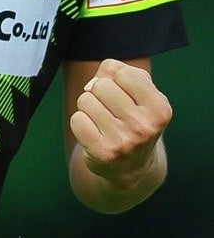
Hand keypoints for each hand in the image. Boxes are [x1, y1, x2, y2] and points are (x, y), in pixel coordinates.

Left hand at [69, 57, 171, 190]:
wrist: (132, 166)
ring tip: (104, 122)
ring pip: (85, 100)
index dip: (116, 79)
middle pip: (100, 85)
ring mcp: (125, 142)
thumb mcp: (137, 90)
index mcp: (160, 108)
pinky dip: (80, 123)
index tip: (125, 95)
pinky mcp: (104, 153)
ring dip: (89, 108)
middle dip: (99, 93)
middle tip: (111, 111)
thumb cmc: (132, 115)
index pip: (121, 73)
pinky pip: (77, 120)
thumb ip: (116, 70)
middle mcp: (145, 127)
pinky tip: (95, 134)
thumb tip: (92, 84)